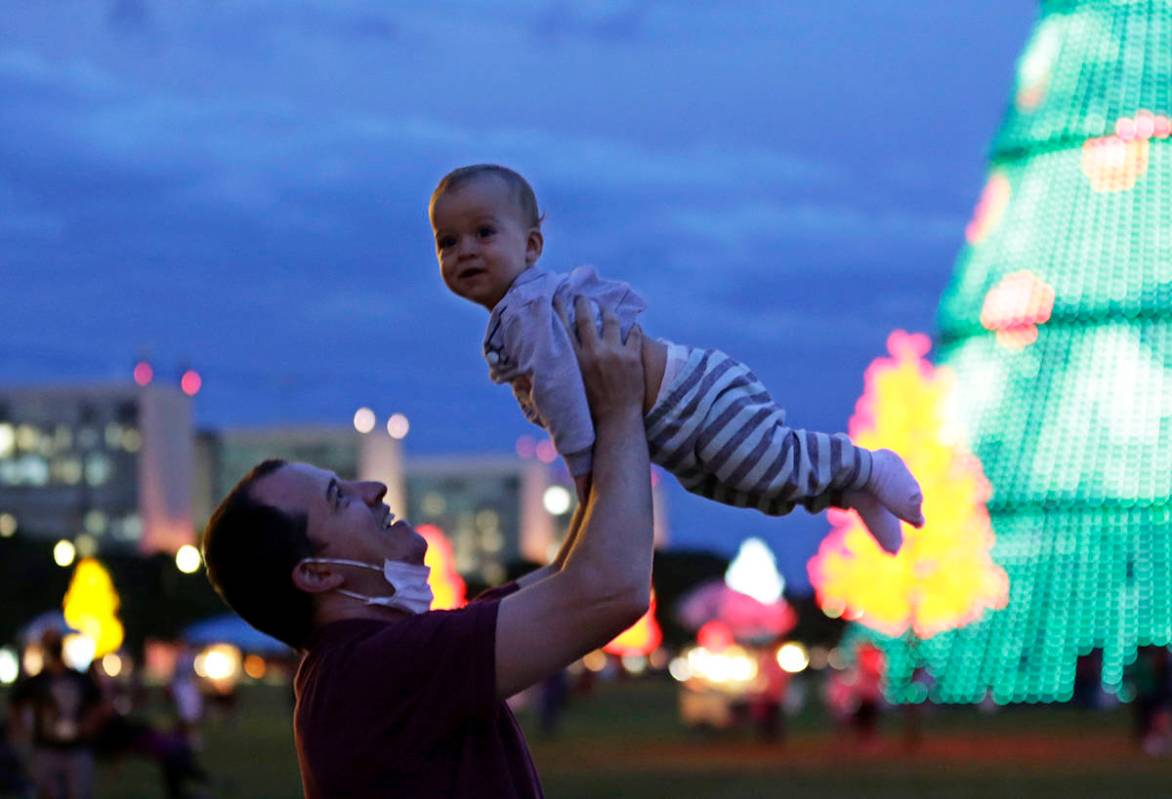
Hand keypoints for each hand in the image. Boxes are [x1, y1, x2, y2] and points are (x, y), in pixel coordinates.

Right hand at [556, 295, 643, 422]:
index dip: (560, 308)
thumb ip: (552, 376)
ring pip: (611, 321)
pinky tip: (632, 325)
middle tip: (581, 296)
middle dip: (582, 302)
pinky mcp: (633, 358)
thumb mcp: (566, 389)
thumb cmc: (588, 410)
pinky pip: (634, 335)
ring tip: (606, 307)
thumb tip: (523, 374)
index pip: (564, 326)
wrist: (615, 421)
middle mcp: (593, 352)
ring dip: (608, 311)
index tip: (558, 296)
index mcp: (574, 360)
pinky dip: (633, 328)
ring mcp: (615, 353)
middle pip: (586, 317)